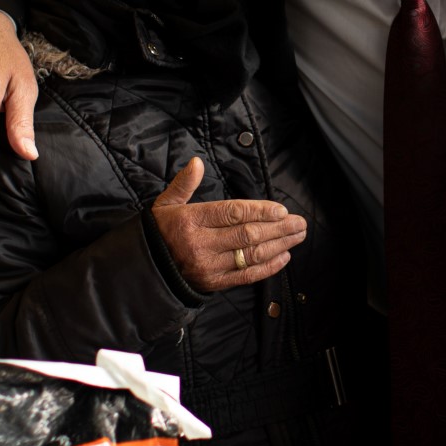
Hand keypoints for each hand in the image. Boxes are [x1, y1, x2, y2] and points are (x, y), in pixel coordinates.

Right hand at [151, 158, 307, 291]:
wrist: (145, 270)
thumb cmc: (160, 233)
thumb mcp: (166, 204)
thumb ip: (184, 183)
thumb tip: (196, 162)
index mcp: (191, 220)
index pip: (232, 213)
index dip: (260, 210)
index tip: (281, 209)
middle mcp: (201, 244)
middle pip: (248, 234)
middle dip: (278, 228)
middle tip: (299, 222)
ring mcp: (209, 266)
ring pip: (252, 255)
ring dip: (280, 245)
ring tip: (298, 235)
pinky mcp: (215, 283)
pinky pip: (247, 276)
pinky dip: (269, 267)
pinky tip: (284, 256)